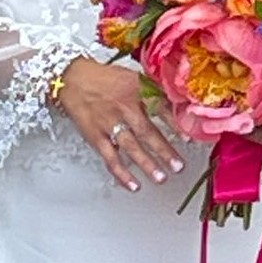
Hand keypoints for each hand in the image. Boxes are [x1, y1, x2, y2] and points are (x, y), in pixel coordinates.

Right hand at [55, 58, 184, 191]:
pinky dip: (121, 173)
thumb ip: (155, 90)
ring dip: (147, 164)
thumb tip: (181, 103)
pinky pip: (110, 158)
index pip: (159, 107)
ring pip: (130, 147)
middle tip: (178, 166)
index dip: (175, 123)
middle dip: (164, 151)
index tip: (189, 138)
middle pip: (147, 131)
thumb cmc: (106, 79)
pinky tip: (133, 185)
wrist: (72, 78)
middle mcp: (123, 107)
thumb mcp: (134, 77)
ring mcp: (109, 123)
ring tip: (161, 178)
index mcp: (136, 90)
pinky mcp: (96, 137)